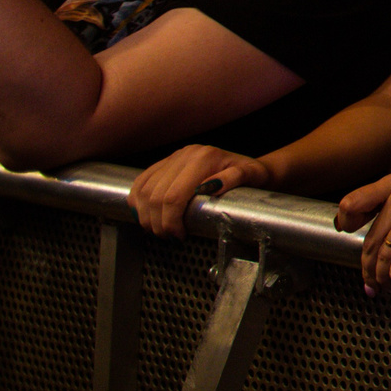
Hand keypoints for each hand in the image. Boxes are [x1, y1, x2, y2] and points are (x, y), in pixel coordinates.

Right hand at [130, 146, 269, 237]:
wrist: (249, 168)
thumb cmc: (253, 176)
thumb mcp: (253, 176)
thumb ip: (235, 178)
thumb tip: (213, 186)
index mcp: (204, 157)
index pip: (174, 196)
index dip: (170, 221)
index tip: (179, 235)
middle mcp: (185, 154)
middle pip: (155, 196)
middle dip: (158, 222)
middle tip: (169, 236)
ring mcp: (173, 157)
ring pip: (143, 190)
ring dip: (145, 215)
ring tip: (160, 229)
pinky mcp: (165, 162)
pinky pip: (140, 182)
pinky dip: (137, 202)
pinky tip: (147, 214)